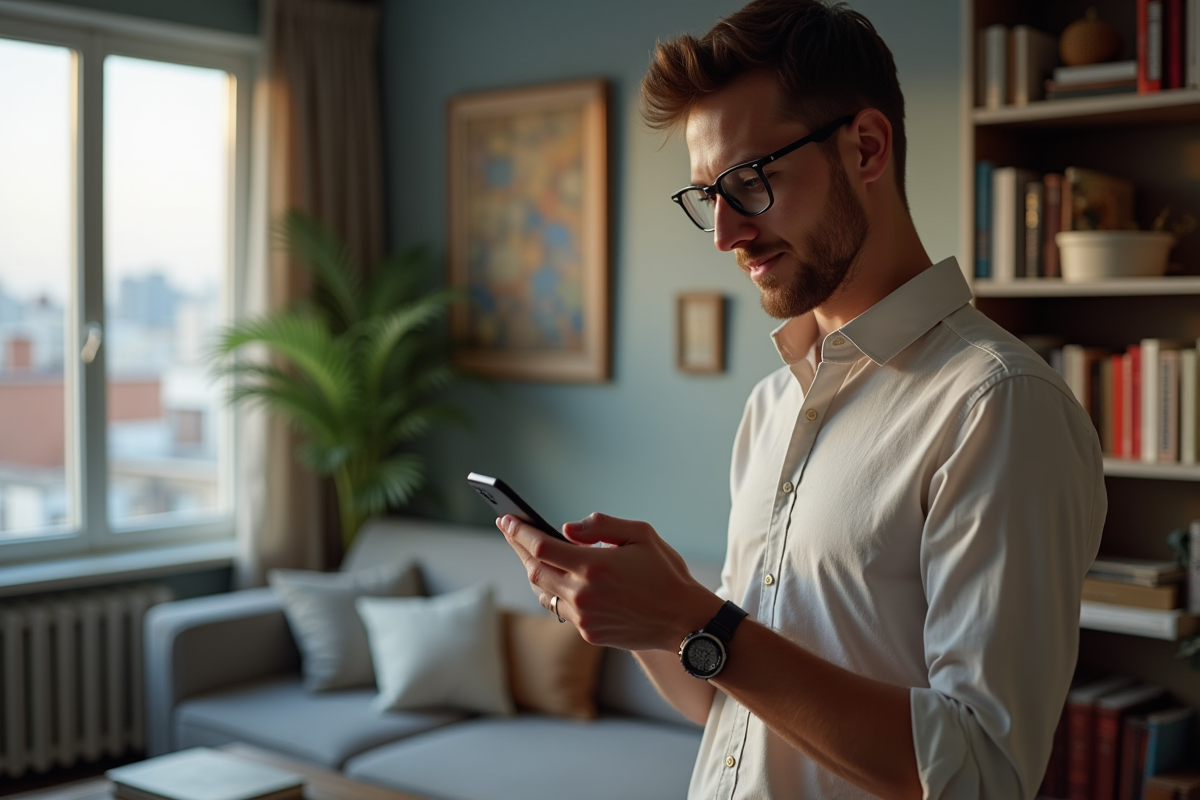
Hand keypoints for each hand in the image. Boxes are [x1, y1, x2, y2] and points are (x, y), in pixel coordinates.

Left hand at [498, 512, 721, 650]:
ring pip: (544, 592)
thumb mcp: (641, 534)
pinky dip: (555, 592)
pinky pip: (562, 609)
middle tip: (511, 532)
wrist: (685, 621)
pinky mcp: (589, 633)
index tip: (505, 518)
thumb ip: (601, 526)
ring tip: (531, 553)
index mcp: (594, 566)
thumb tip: (565, 528)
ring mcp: (584, 617)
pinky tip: (557, 580)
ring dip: (535, 571)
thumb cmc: (665, 572)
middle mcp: (583, 594)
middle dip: (519, 548)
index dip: (519, 532)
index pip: (541, 546)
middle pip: (534, 570)